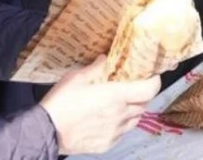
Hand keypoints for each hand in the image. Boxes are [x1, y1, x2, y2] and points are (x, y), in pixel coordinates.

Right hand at [39, 56, 159, 154]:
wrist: (47, 131)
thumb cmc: (60, 103)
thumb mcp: (76, 77)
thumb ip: (95, 68)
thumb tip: (105, 59)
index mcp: (116, 96)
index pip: (149, 90)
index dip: (155, 81)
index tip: (152, 76)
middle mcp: (120, 115)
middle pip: (144, 105)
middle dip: (142, 95)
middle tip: (134, 88)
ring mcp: (114, 132)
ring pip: (135, 120)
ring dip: (133, 111)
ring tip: (120, 104)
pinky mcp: (107, 144)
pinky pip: (122, 133)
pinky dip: (120, 125)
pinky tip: (108, 119)